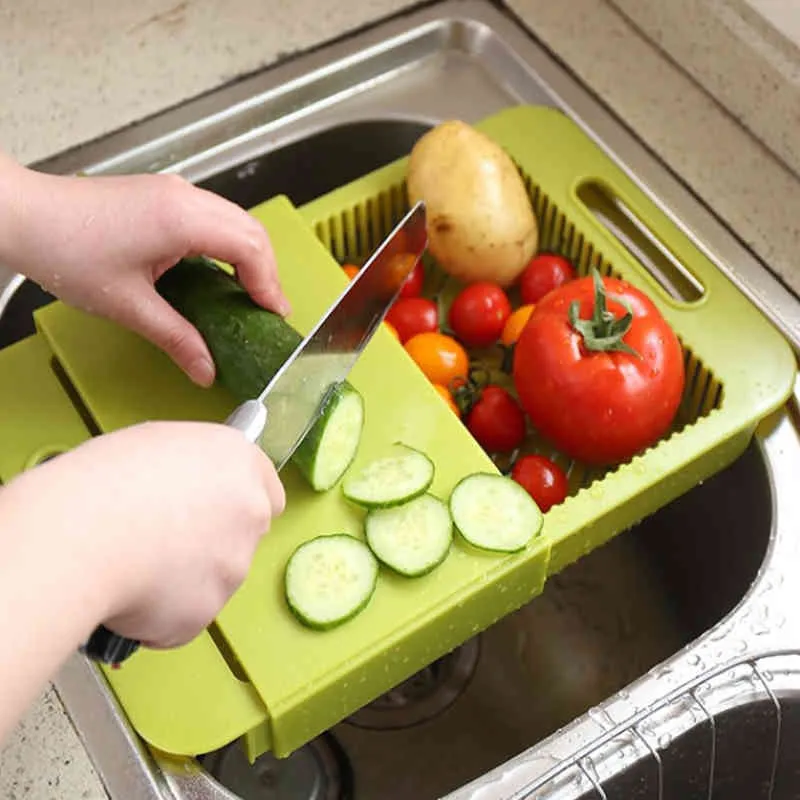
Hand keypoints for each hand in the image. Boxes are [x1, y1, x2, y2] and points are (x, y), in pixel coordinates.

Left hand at [0, 156, 289, 386]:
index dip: (269, 284)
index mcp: (182, 219)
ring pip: (235, 220)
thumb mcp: (129, 305)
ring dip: (249, 256)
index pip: (250, 248)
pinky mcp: (162, 196)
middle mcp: (185, 197)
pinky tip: (217, 273)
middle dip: (267, 271)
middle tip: (267, 309)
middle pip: (252, 229)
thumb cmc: (64, 249)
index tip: (272, 315)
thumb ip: (177, 339)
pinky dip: (227, 245)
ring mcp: (174, 192)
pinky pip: (213, 217)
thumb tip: (205, 369)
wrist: (22, 214)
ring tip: (248, 295)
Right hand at [7, 420, 284, 647]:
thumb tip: (186, 488)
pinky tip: (127, 592)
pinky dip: (159, 612)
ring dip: (184, 578)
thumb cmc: (104, 480)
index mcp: (240, 463)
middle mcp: (250, 513)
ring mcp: (234, 567)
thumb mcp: (156, 444)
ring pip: (214, 578)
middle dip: (212, 542)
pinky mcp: (207, 612)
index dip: (236, 503)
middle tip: (162, 539)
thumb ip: (192, 469)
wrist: (81, 535)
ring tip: (131, 563)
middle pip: (244, 535)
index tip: (212, 510)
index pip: (268, 491)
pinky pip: (184, 616)